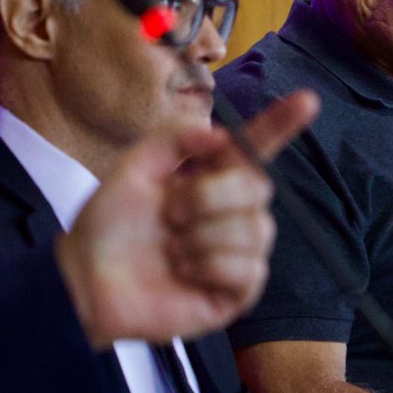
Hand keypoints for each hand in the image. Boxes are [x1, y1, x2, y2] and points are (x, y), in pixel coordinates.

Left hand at [57, 91, 318, 346]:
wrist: (85, 280)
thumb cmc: (107, 227)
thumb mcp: (133, 168)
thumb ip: (174, 139)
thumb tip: (221, 135)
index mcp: (210, 179)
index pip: (256, 149)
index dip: (282, 124)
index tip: (307, 99)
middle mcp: (231, 213)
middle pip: (257, 186)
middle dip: (208, 195)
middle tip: (167, 212)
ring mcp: (237, 254)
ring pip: (254, 229)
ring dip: (202, 236)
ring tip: (170, 248)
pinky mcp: (235, 293)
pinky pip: (247, 269)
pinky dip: (208, 265)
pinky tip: (181, 271)